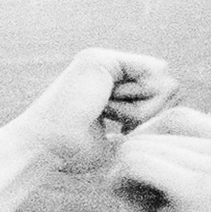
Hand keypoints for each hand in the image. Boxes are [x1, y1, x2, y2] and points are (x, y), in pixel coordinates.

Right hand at [5, 47, 178, 175]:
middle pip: (167, 84)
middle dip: (151, 112)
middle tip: (116, 122)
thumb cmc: (70, 152)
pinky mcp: (102, 58)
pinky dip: (141, 98)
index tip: (124, 131)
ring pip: (164, 79)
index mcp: (107, 85)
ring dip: (143, 108)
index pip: (160, 94)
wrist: (43, 148)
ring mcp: (102, 60)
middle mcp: (106, 68)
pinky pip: (155, 72)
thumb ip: (139, 128)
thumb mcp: (116, 142)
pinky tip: (108, 104)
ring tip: (106, 113)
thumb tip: (166, 127)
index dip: (155, 116)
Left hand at [111, 108, 210, 211]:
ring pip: (144, 145)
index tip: (146, 169)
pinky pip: (139, 163)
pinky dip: (123, 182)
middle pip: (162, 128)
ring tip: (143, 205)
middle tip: (139, 191)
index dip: (152, 137)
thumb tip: (206, 122)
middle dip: (139, 154)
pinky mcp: (206, 191)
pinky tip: (139, 208)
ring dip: (128, 173)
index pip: (184, 117)